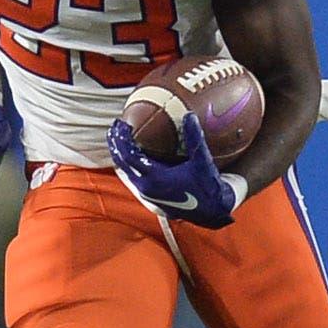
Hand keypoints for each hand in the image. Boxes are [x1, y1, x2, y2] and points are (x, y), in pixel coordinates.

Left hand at [107, 114, 238, 227]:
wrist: (211, 211)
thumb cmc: (207, 187)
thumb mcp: (202, 161)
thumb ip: (195, 138)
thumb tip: (189, 115)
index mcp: (155, 178)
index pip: (129, 156)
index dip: (122, 139)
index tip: (121, 123)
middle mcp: (146, 187)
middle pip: (122, 163)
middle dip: (116, 144)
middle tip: (116, 126)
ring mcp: (147, 193)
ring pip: (126, 172)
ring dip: (121, 155)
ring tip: (120, 139)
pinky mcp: (150, 197)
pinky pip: (132, 178)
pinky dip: (128, 164)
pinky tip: (133, 156)